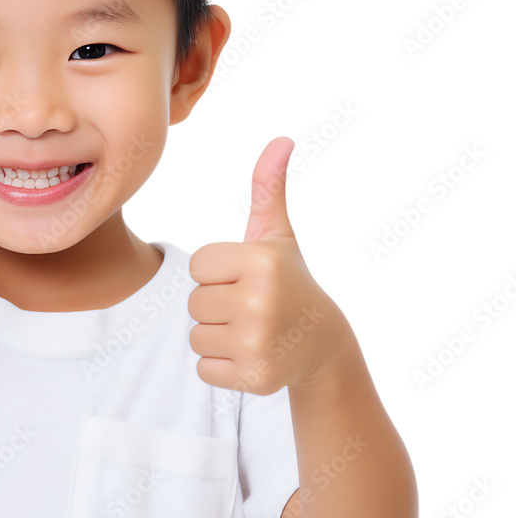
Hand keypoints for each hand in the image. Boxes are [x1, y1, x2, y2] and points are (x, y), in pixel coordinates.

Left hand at [187, 137, 350, 394]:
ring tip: (252, 331)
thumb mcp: (278, 237)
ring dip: (217, 336)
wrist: (323, 345)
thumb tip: (281, 140)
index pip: (198, 267)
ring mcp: (257, 342)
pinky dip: (221, 367)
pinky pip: (203, 368)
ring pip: (196, 336)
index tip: (248, 279)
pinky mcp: (253, 377)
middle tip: (252, 308)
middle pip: (194, 303)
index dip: (218, 274)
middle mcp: (259, 301)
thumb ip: (268, 189)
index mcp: (259, 262)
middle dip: (217, 306)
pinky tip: (251, 356)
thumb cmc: (290, 282)